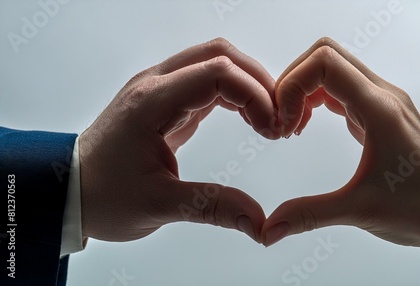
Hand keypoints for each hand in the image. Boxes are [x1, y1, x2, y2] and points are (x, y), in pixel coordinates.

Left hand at [79, 38, 279, 242]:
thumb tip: (258, 221)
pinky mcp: (165, 102)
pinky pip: (206, 82)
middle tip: (278, 117)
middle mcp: (155, 85)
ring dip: (247, 86)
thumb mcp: (158, 205)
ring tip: (267, 120)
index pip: (217, 72)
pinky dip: (234, 95)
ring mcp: (159, 89)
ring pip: (215, 63)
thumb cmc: (103, 195)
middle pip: (219, 55)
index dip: (255, 94)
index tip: (272, 127)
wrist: (69, 191)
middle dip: (257, 82)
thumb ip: (213, 207)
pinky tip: (248, 119)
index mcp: (151, 102)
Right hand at [262, 37, 419, 254]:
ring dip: (302, 91)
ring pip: (330, 68)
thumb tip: (269, 230)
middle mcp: (382, 95)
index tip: (284, 124)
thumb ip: (308, 215)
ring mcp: (382, 101)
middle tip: (281, 121)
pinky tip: (305, 127)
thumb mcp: (359, 211)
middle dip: (292, 83)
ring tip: (290, 127)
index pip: (324, 63)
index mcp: (380, 110)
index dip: (292, 86)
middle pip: (325, 55)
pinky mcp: (378, 112)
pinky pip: (338, 87)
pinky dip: (314, 99)